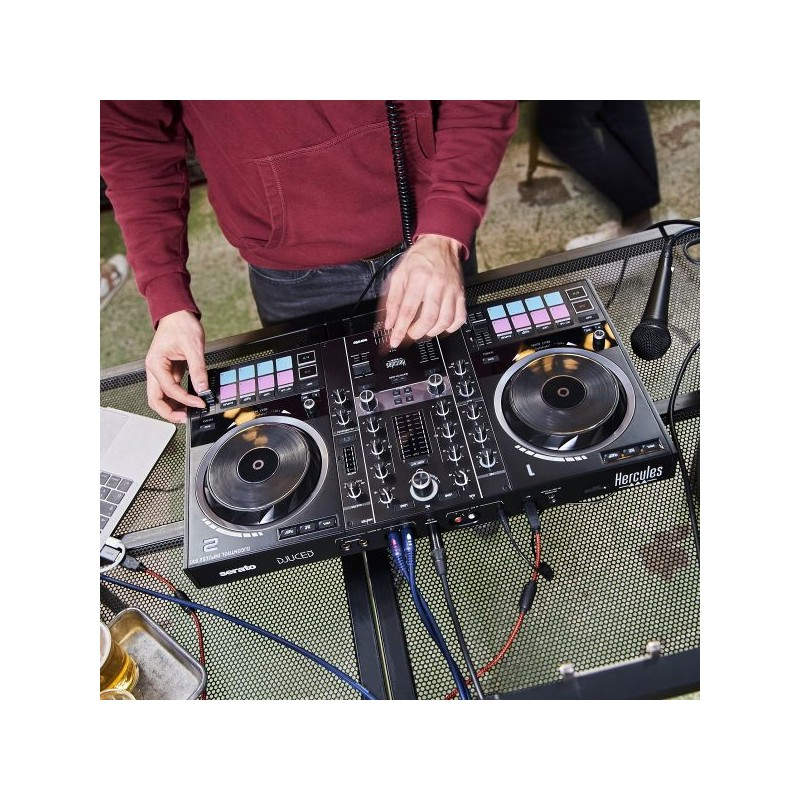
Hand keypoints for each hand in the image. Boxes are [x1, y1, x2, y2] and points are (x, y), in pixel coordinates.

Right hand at [144, 310, 207, 422]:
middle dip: (169, 412)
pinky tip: (190, 401)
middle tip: (186, 418)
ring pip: (161, 397)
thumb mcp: (194, 347)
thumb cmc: (181, 325)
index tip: (200, 403)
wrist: (177, 314)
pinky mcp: (168, 372)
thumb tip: (203, 389)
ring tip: (190, 413)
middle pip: (155, 400)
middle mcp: (154, 370)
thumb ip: (198, 369)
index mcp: (156, 364)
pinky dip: (178, 398)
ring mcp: (160, 372)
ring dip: (173, 407)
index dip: (185, 400)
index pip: (169, 390)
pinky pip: (170, 390)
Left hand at [383, 234, 466, 348]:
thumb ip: (392, 300)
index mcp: (419, 278)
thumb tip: (389, 323)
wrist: (441, 244)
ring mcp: (452, 291)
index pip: (408, 310)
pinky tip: (440, 326)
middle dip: (416, 333)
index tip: (394, 341)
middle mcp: (437, 285)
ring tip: (422, 330)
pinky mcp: (461, 294)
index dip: (400, 329)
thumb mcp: (398, 274)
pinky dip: (450, 328)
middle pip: (428, 319)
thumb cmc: (419, 258)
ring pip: (445, 321)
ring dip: (432, 332)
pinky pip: (459, 318)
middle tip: (409, 334)